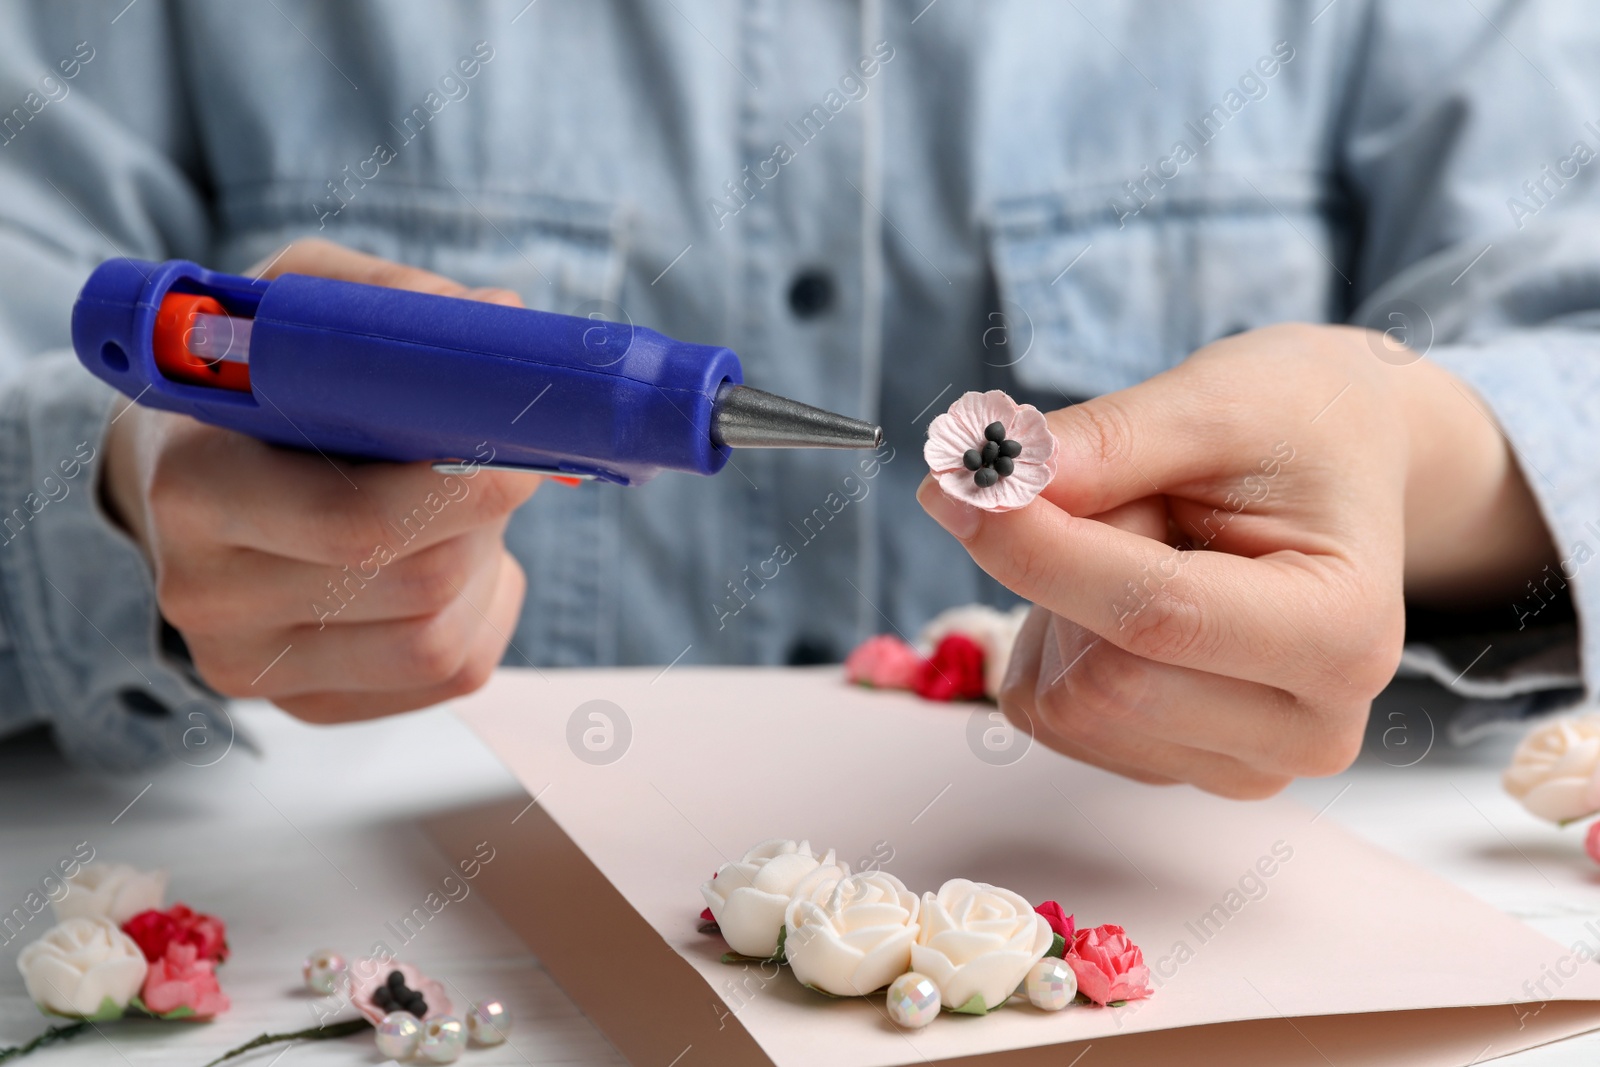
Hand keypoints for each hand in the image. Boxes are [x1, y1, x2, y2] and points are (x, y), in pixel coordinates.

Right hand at [101, 238, 539, 722]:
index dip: (469, 485)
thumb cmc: (250, 386)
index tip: (516, 437)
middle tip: (498, 463)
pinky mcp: (303, 706)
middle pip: (422, 583)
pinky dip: (482, 613)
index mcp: (198, 488)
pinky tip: (451, 564)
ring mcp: (252, 666)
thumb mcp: (290, 310)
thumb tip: (500, 320)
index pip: (361, 522)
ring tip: (461, 513)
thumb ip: (388, 301)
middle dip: (486, 521)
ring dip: (486, 569)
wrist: (177, 478)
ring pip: (441, 642)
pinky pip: (450, 676)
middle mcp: (208, 594)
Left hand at [918, 324, 1555, 797]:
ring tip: (1140, 542)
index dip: (1035, 551)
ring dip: (1056, 609)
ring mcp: (1245, 764)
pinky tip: (1120, 596)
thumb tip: (991, 487)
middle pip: (1099, 682)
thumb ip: (1104, 443)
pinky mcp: (1181, 769)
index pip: (1151, 618)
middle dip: (1060, 575)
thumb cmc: (1292, 427)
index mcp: (1342, 631)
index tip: (958, 488)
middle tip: (1110, 495)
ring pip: (1064, 707)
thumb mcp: (1213, 399)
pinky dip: (1054, 647)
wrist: (1342, 464)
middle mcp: (1308, 726)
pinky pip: (1053, 718)